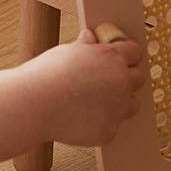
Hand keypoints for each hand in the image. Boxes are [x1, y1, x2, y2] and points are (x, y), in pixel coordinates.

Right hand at [28, 28, 144, 148]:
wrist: (33, 105)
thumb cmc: (46, 75)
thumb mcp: (66, 52)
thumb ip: (85, 47)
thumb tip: (89, 38)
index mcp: (112, 58)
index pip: (134, 52)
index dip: (125, 56)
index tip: (118, 61)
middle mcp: (121, 83)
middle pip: (138, 79)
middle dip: (124, 80)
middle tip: (104, 83)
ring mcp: (117, 109)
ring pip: (131, 105)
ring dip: (119, 104)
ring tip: (94, 103)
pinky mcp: (109, 132)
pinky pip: (112, 127)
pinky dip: (100, 125)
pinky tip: (80, 120)